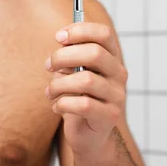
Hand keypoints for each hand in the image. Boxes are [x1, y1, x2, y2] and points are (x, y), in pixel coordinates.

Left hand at [44, 22, 127, 155]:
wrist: (88, 134)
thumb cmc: (77, 97)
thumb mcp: (71, 73)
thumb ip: (69, 58)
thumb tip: (62, 43)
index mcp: (110, 58)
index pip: (104, 34)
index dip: (80, 30)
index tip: (58, 37)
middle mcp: (118, 74)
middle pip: (95, 53)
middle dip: (63, 57)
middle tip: (48, 66)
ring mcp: (117, 96)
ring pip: (86, 80)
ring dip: (59, 84)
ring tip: (50, 92)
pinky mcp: (109, 116)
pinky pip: (83, 105)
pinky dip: (63, 104)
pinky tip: (57, 107)